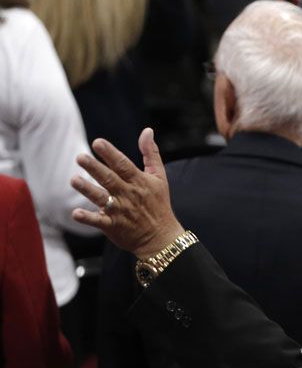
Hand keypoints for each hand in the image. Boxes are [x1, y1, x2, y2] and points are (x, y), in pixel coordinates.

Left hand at [70, 128, 184, 258]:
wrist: (161, 236)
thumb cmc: (158, 203)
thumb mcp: (159, 176)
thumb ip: (151, 153)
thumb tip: (147, 130)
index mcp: (139, 181)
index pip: (123, 164)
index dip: (110, 153)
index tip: (97, 142)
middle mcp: (128, 194)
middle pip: (110, 179)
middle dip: (95, 168)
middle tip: (80, 157)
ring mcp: (120, 211)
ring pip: (102, 198)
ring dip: (88, 190)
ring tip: (74, 180)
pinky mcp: (113, 226)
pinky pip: (99, 221)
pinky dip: (88, 218)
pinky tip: (75, 213)